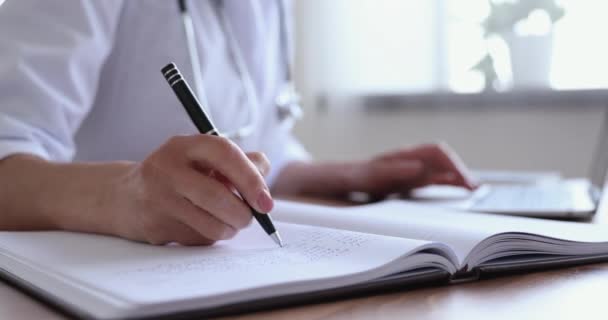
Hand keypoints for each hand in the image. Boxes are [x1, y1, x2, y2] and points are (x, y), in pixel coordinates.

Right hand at [108, 135, 272, 245]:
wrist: (127, 197)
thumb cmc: (179, 175)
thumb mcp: (204, 157)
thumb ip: (241, 161)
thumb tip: (264, 177)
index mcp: (183, 146)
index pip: (225, 154)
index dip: (251, 178)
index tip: (266, 202)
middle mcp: (167, 169)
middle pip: (217, 196)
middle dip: (243, 213)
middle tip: (250, 217)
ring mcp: (158, 199)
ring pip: (211, 224)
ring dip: (230, 228)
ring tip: (228, 220)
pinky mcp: (156, 227)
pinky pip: (199, 239)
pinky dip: (211, 236)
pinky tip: (201, 224)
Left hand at [351, 143, 477, 198]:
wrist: (349, 179)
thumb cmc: (361, 174)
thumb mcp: (375, 174)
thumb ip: (396, 170)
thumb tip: (419, 167)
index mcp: (406, 155)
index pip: (436, 152)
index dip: (451, 163)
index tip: (460, 179)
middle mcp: (413, 159)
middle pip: (443, 160)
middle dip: (459, 171)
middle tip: (473, 188)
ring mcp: (414, 168)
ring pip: (441, 169)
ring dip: (457, 177)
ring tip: (473, 190)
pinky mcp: (412, 179)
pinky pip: (435, 178)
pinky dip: (448, 182)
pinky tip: (458, 190)